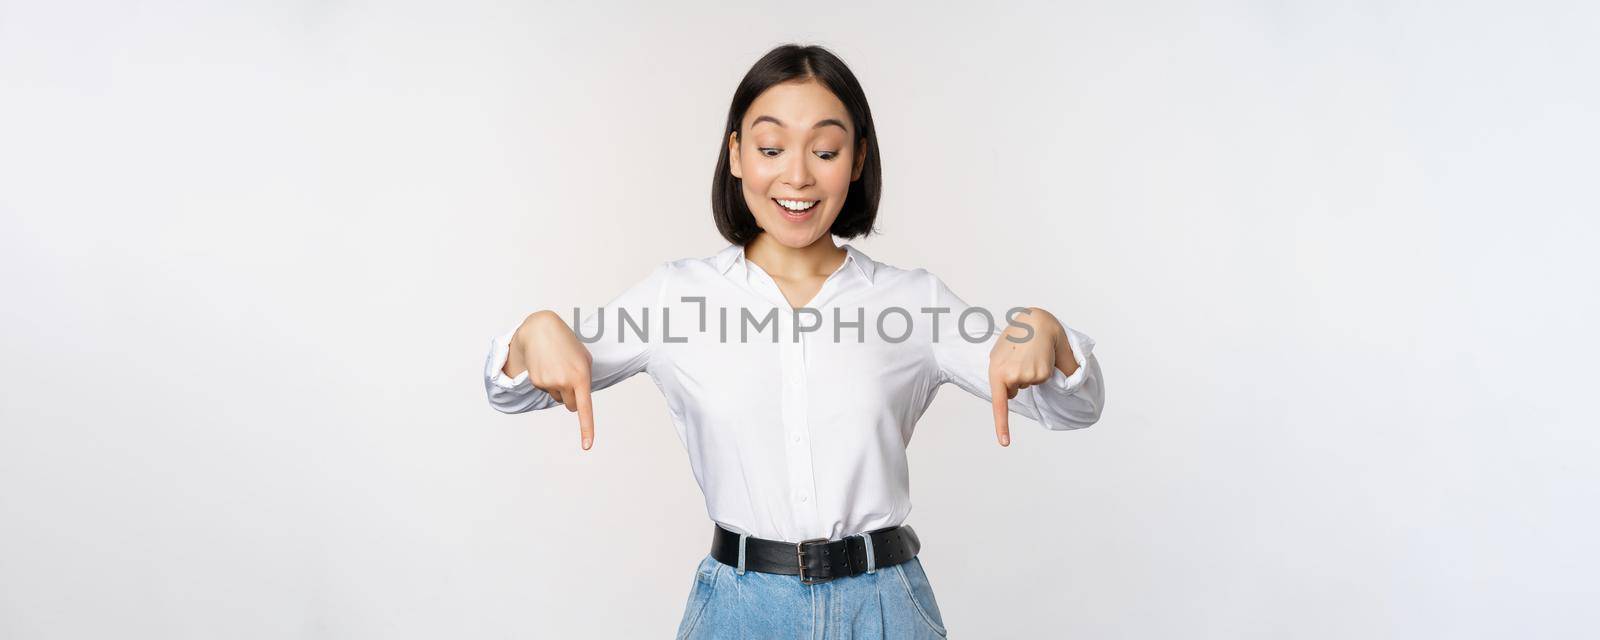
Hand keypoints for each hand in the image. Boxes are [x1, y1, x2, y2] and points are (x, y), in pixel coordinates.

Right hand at [506, 310, 596, 449]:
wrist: (541, 329)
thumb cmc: (567, 344)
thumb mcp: (584, 359)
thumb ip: (585, 380)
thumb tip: (576, 403)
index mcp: (581, 376)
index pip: (585, 408)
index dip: (586, 429)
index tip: (587, 446)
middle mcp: (565, 381)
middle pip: (570, 406)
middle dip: (571, 399)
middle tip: (569, 379)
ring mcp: (549, 382)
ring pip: (557, 398)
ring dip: (559, 388)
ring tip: (556, 366)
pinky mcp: (537, 381)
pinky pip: (546, 391)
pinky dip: (547, 382)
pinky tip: (546, 365)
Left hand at [988, 307, 1075, 446]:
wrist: (1036, 321)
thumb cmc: (1018, 335)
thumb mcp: (1001, 354)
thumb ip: (1004, 373)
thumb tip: (1016, 389)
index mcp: (995, 372)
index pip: (1000, 404)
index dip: (1002, 425)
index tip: (1004, 443)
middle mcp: (1010, 376)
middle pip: (1016, 391)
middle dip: (1017, 379)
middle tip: (1019, 357)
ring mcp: (1026, 376)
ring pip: (1030, 384)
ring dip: (1030, 371)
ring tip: (1029, 353)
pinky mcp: (1041, 373)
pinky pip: (1042, 379)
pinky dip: (1043, 370)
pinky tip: (1039, 355)